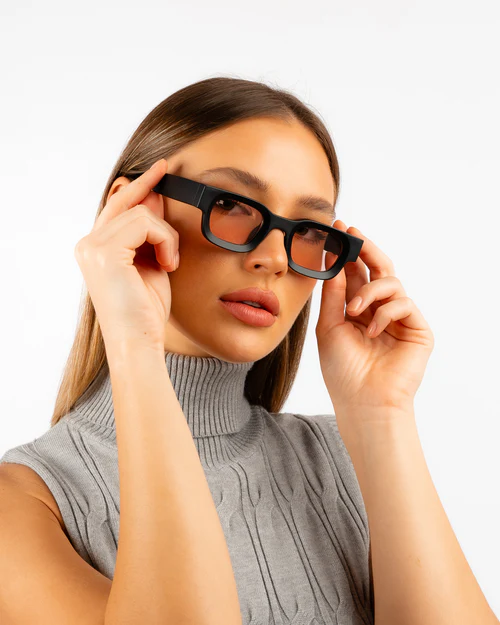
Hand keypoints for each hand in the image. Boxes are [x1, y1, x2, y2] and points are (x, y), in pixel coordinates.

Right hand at [74, 158, 178, 356]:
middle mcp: (88, 244)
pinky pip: (145, 224)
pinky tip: (167, 264)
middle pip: (123, 201)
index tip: (159, 170)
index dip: (138, 187)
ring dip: (166, 236)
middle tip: (166, 166)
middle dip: (148, 185)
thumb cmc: (146, 310)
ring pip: (140, 213)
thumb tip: (155, 198)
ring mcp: (92, 246)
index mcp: (96, 248)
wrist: (139, 341)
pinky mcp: (104, 251)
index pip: (116, 207)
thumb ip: (150, 232)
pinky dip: (165, 241)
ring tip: (169, 262)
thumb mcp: (151, 262)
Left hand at [315, 220, 433, 422]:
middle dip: (366, 250)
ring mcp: (399, 319)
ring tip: (354, 310)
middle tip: (353, 233)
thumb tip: (333, 261)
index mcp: (357, 311)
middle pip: (378, 270)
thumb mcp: (330, 326)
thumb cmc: (342, 370)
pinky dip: (385, 312)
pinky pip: (403, 303)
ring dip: (370, 290)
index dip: (347, 254)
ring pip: (391, 282)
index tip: (337, 230)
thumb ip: (334, 294)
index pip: (355, 275)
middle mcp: (378, 311)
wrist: (363, 401)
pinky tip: (373, 330)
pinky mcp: (417, 329)